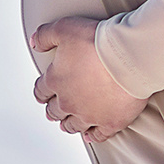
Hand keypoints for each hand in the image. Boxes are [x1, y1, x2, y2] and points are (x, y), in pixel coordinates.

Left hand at [31, 16, 146, 142]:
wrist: (129, 55)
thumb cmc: (99, 41)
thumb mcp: (65, 28)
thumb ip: (46, 35)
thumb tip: (34, 42)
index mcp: (56, 81)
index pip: (41, 91)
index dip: (42, 91)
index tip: (45, 91)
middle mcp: (68, 102)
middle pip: (55, 111)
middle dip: (54, 109)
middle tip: (56, 109)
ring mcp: (89, 114)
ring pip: (73, 126)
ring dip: (69, 124)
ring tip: (70, 123)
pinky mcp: (110, 122)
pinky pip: (98, 136)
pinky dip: (93, 136)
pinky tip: (91, 135)